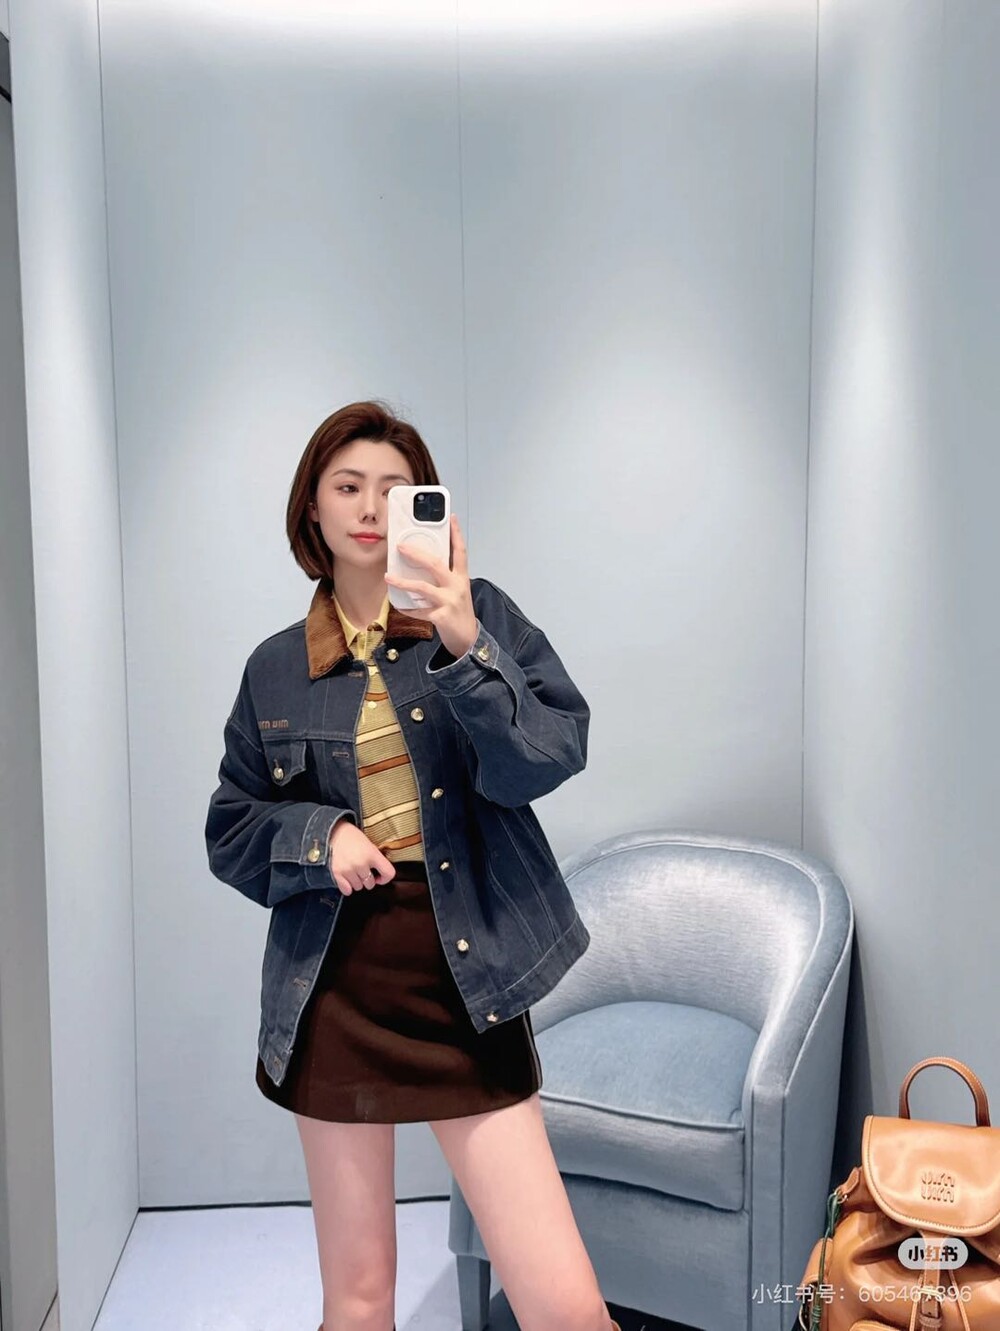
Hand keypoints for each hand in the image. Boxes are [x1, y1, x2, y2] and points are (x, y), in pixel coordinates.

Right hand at [327, 820, 395, 894]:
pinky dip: (347, 887)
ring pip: (358, 887)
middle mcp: (361, 863)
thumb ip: (376, 859)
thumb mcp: (369, 844)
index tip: (379, 876)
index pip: (388, 873)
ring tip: (352, 870)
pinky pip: (347, 891)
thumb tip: (379, 876)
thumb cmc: (352, 837)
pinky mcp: (337, 874)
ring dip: (356, 882)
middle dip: (367, 879)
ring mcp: (349, 869)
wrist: (333, 832)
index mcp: (372, 854)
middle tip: (361, 870)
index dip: (385, 878)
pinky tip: (346, 878)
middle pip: (370, 884)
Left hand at [384, 512, 477, 658]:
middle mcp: (457, 586)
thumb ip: (445, 576)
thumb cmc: (459, 611)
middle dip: (416, 554)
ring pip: (422, 587)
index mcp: (461, 577)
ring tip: (388, 577)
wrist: (468, 638)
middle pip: (436, 564)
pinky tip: (397, 604)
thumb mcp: (457, 590)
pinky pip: (418, 610)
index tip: (451, 517)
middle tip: (400, 547)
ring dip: (403, 582)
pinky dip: (406, 608)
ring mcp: (449, 601)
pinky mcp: (441, 616)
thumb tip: (422, 563)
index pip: (460, 551)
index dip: (456, 534)